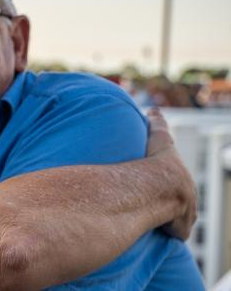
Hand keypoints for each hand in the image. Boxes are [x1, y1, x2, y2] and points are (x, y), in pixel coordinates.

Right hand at [146, 108, 196, 239]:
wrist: (160, 185)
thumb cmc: (157, 161)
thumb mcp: (158, 138)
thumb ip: (156, 124)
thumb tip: (154, 109)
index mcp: (184, 178)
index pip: (183, 183)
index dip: (174, 185)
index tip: (164, 187)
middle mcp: (190, 197)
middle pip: (184, 203)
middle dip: (172, 204)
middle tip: (156, 204)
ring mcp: (187, 215)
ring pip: (179, 221)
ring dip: (169, 220)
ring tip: (152, 219)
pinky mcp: (181, 229)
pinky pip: (175, 233)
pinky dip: (166, 231)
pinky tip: (152, 229)